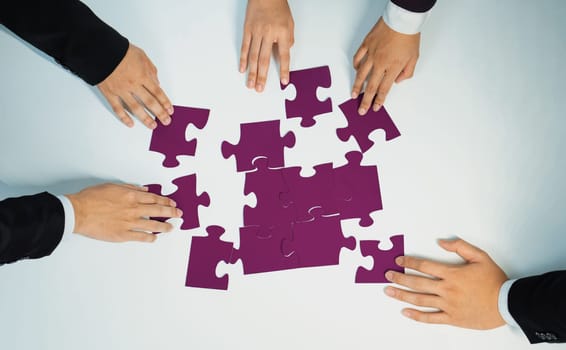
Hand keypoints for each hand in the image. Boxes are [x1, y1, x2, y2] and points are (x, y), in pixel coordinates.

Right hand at [66, 183, 181, 242]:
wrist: (79, 212)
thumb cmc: (92, 198)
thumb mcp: (112, 186)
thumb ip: (130, 188)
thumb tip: (143, 189)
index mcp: (131, 196)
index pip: (154, 198)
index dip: (166, 201)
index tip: (172, 203)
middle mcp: (134, 209)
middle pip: (158, 210)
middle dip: (171, 213)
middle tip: (179, 215)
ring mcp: (129, 223)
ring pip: (153, 225)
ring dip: (164, 226)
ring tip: (171, 228)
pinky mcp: (123, 234)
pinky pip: (141, 237)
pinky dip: (149, 238)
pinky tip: (154, 238)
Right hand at [97, 44, 173, 128]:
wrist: (100, 50)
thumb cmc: (121, 51)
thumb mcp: (141, 56)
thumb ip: (151, 70)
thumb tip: (157, 83)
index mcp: (142, 75)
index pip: (157, 92)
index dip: (165, 102)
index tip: (170, 110)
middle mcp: (133, 85)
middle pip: (150, 102)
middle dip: (160, 113)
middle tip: (166, 121)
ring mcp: (121, 91)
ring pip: (136, 108)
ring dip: (145, 119)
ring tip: (152, 125)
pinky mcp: (110, 93)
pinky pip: (118, 108)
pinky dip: (124, 117)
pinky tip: (130, 123)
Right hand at [239, 0, 293, 91]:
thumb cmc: (278, 7)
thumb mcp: (290, 23)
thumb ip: (288, 39)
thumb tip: (284, 53)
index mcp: (282, 33)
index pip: (284, 56)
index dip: (284, 70)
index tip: (284, 81)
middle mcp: (269, 34)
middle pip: (265, 59)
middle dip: (262, 76)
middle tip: (260, 89)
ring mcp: (257, 32)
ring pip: (253, 56)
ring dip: (252, 72)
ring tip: (250, 84)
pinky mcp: (248, 30)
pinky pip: (245, 47)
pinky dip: (243, 59)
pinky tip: (242, 69)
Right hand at [352, 17, 419, 114]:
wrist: (402, 19)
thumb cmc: (409, 36)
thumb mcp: (414, 57)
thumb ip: (407, 72)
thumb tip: (397, 81)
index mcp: (393, 67)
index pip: (384, 89)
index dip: (379, 100)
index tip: (375, 107)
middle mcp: (381, 62)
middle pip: (371, 86)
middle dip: (366, 100)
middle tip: (361, 109)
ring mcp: (371, 54)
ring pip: (361, 74)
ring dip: (357, 86)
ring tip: (353, 95)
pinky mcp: (366, 45)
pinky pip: (358, 58)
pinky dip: (356, 66)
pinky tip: (355, 71)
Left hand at [384, 239, 507, 329]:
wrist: (507, 303)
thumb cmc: (494, 280)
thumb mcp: (480, 257)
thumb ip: (460, 246)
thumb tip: (441, 242)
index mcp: (452, 274)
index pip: (424, 266)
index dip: (409, 262)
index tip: (399, 261)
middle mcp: (447, 290)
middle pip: (417, 283)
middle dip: (399, 278)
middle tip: (387, 275)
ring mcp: (448, 305)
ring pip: (420, 300)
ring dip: (402, 295)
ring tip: (389, 291)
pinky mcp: (453, 318)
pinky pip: (431, 318)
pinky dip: (417, 316)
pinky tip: (405, 312)